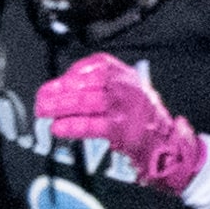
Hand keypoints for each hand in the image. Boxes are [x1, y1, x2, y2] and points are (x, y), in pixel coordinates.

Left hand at [34, 52, 207, 194]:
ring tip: (44, 111)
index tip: (58, 81)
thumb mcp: (127, 91)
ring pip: (88, 102)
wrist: (167, 143)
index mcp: (127, 75)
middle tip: (42, 97)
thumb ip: (101, 85)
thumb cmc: (141, 118)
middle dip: (60, 90)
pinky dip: (74, 126)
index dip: (75, 72)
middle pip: (88, 84)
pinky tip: (59, 128)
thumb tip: (64, 88)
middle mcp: (128, 87)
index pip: (98, 65)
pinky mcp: (123, 129)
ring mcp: (126, 108)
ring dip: (61, 106)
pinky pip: (93, 125)